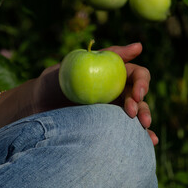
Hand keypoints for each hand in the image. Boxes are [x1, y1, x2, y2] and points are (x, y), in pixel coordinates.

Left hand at [33, 43, 157, 145]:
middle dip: (142, 105)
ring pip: (135, 115)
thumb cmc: (55, 81)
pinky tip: (150, 142)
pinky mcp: (106, 128)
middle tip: (134, 113)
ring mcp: (111, 111)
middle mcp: (115, 92)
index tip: (137, 93)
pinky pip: (125, 132)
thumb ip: (106, 54)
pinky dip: (140, 137)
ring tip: (144, 128)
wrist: (37, 106)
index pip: (136, 75)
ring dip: (144, 120)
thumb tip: (139, 46)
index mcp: (112, 74)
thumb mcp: (76, 63)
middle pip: (138, 97)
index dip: (141, 82)